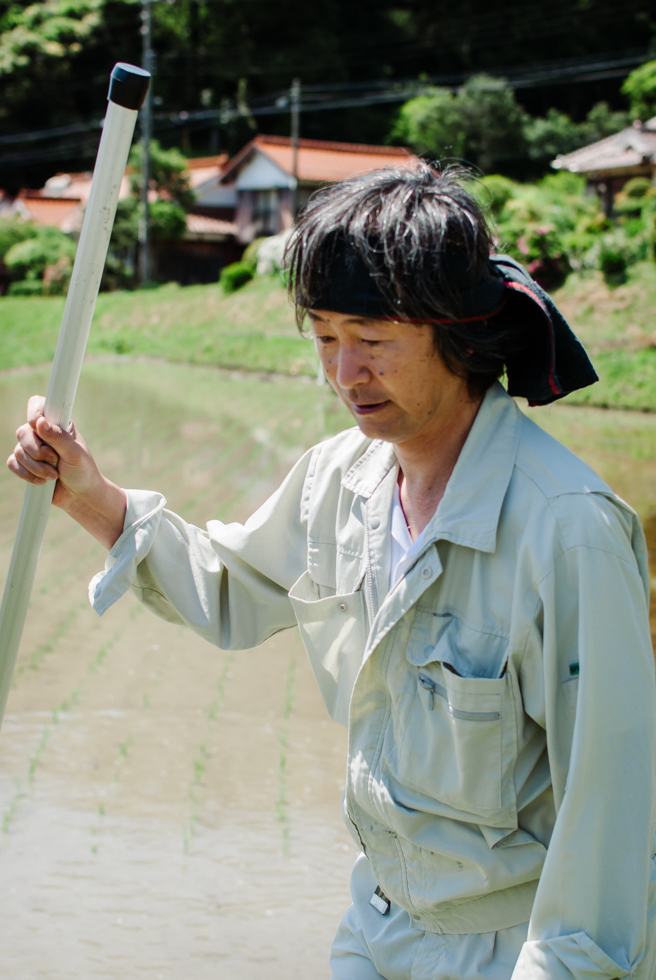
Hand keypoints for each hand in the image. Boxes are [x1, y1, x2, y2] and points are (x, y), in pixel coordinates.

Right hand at [7, 395, 126, 548]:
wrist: (80, 496)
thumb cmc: (83, 471)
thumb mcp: (75, 454)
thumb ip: (58, 437)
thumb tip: (39, 422)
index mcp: (58, 424)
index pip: (38, 405)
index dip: (34, 413)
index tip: (38, 425)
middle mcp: (42, 434)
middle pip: (23, 432)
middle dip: (38, 451)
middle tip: (55, 461)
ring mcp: (32, 449)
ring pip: (18, 451)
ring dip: (36, 467)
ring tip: (53, 475)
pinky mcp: (25, 465)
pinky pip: (12, 464)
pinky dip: (26, 474)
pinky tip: (41, 481)